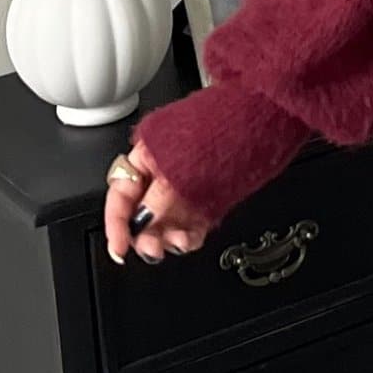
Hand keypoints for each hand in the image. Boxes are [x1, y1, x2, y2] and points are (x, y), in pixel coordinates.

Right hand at [103, 139, 213, 265]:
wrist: (255, 123)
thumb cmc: (220, 127)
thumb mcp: (178, 168)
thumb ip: (158, 198)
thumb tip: (142, 222)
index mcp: (146, 157)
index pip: (121, 195)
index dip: (116, 224)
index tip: (120, 248)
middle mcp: (161, 174)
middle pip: (142, 214)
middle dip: (146, 235)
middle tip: (153, 249)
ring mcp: (183, 188)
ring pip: (166, 223)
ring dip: (168, 239)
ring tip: (177, 243)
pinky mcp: (204, 200)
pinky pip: (190, 224)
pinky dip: (189, 236)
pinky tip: (190, 240)